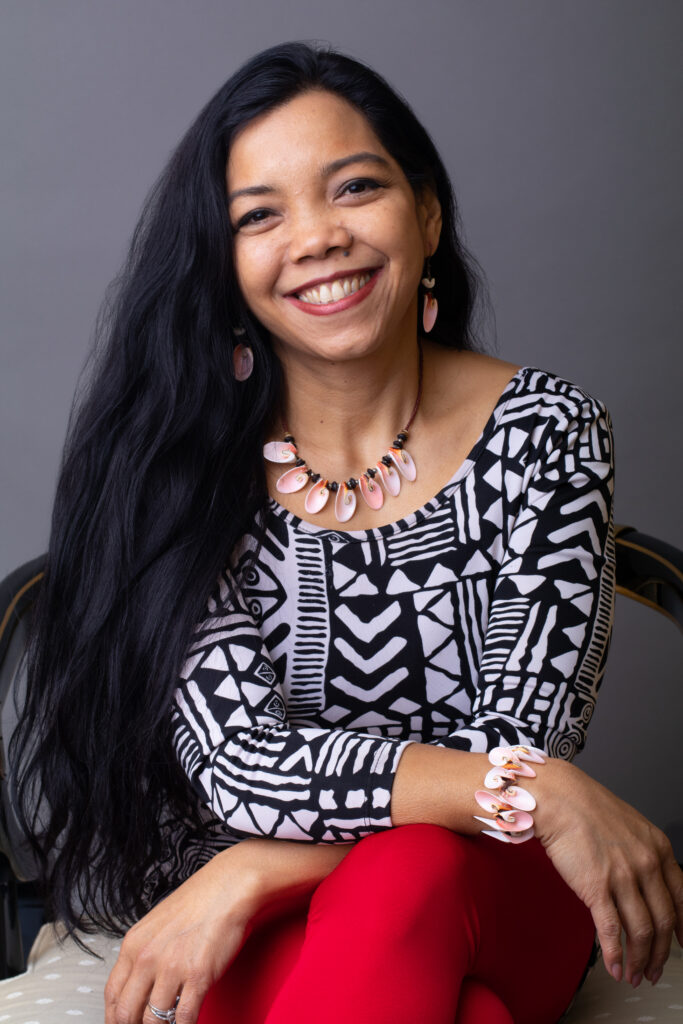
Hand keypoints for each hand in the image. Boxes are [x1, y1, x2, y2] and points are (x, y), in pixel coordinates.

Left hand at [104, 843, 261, 1023]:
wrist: (230, 886)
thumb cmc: (201, 900)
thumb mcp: (158, 924)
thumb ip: (146, 952)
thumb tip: (141, 982)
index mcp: (134, 944)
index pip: (112, 995)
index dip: (115, 1017)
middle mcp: (147, 957)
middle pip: (126, 1013)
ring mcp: (171, 968)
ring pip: (152, 1021)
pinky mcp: (198, 976)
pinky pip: (183, 1018)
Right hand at [534, 759, 682, 987]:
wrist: (558, 796)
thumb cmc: (585, 805)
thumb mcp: (629, 826)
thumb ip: (642, 855)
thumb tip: (643, 884)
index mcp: (658, 847)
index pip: (682, 898)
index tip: (681, 944)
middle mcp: (646, 863)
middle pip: (665, 921)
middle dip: (661, 954)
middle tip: (655, 970)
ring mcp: (623, 876)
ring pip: (642, 931)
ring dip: (640, 960)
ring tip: (635, 975)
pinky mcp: (596, 886)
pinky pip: (611, 930)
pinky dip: (616, 955)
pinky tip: (616, 967)